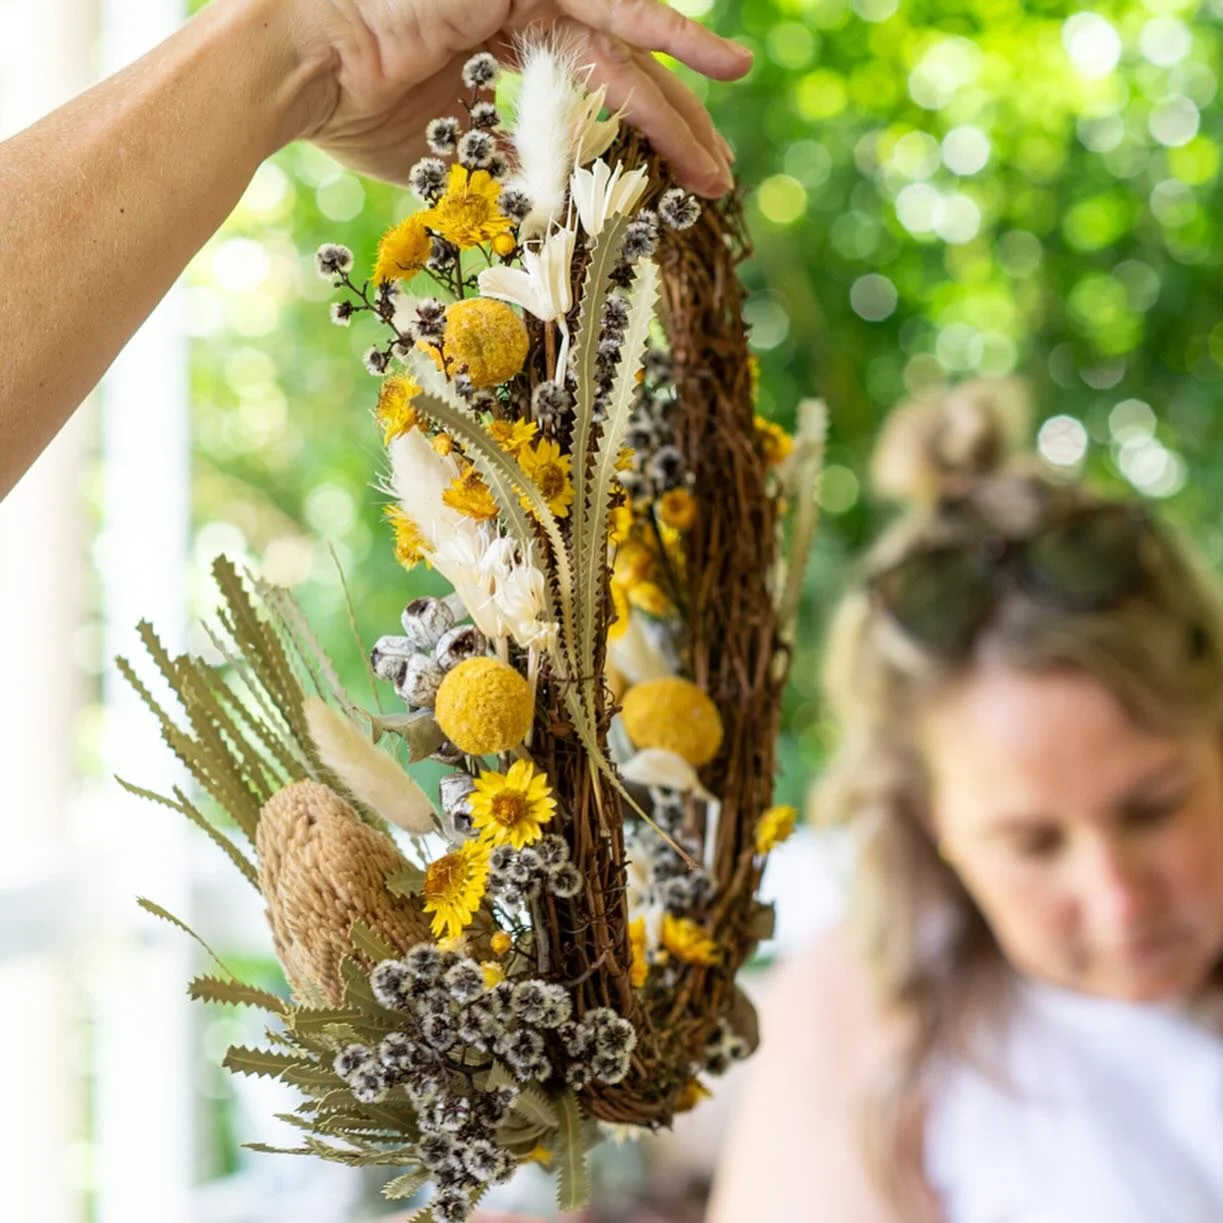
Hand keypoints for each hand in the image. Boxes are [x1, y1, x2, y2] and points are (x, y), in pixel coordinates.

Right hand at [280, 0, 749, 194]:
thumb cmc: (350, 107)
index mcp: (504, 38)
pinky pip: (604, 15)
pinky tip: (719, 66)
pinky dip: (661, 37)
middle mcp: (522, 5)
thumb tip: (541, 199)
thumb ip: (502, 157)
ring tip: (724, 157)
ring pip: (624, 48)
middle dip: (675, 131)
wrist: (295, 68)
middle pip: (621, 71)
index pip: (591, 88)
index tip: (676, 186)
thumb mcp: (447, 149)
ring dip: (682, 104)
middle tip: (717, 183)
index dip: (637, 137)